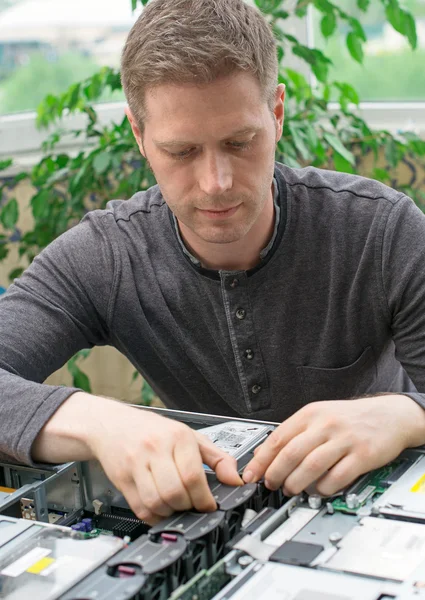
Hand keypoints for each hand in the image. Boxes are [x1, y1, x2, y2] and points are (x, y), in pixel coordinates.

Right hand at [88, 403, 242, 523]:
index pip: (193, 476)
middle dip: (188, 506)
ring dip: (170, 512)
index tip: (209, 505)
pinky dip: (154, 515)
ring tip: (176, 505)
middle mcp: (155, 448)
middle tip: (192, 505)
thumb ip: (217, 458)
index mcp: (177, 437)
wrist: (112, 424)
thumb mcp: (190, 436)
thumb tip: (236, 479)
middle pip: (175, 492)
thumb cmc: (153, 431)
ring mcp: (135, 464)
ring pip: (156, 502)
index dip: (204, 498)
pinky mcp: (122, 478)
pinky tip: (160, 507)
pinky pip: (140, 507)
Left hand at [242, 394, 424, 496]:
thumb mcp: (319, 415)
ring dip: (296, 483)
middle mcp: (325, 425)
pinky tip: (319, 490)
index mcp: (310, 414)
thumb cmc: (350, 418)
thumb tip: (266, 455)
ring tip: (290, 490)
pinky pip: (337, 476)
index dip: (261, 459)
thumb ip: (295, 433)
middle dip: (275, 474)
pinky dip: (324, 488)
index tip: (251, 474)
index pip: (278, 438)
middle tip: (270, 485)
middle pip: (291, 453)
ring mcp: (344, 440)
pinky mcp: (362, 456)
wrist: (389, 415)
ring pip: (310, 466)